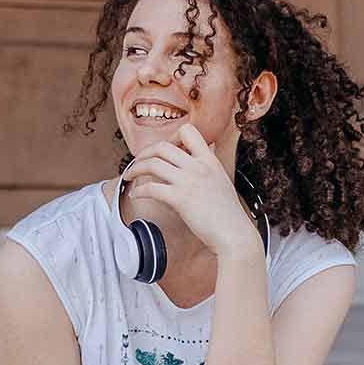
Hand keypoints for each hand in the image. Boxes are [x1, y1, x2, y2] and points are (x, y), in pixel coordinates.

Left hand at [122, 123, 259, 259]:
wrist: (233, 233)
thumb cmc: (227, 213)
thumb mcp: (221, 179)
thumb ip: (211, 163)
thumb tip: (209, 148)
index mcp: (209, 160)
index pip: (188, 131)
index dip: (170, 137)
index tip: (161, 150)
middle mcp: (198, 166)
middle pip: (162, 146)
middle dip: (144, 152)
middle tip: (137, 162)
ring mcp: (188, 181)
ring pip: (153, 164)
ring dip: (135, 169)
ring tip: (130, 176)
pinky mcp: (179, 198)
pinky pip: (151, 188)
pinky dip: (138, 191)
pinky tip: (135, 195)